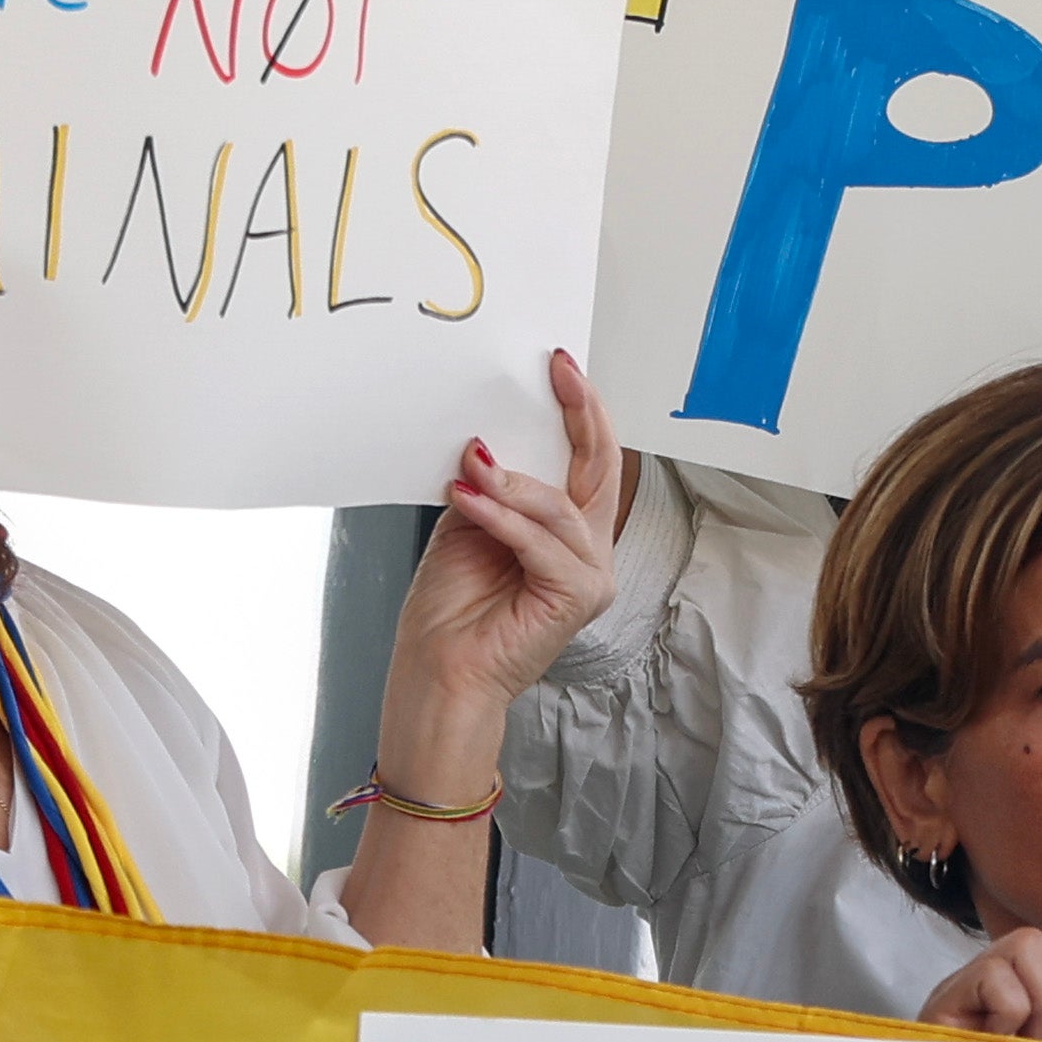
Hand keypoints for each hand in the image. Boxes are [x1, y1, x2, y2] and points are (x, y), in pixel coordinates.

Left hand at [394, 350, 619, 709]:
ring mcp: (588, 575)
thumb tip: (488, 441)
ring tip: (470, 469)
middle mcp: (586, 550)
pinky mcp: (577, 596)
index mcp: (563, 531)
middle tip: (556, 376)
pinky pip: (543, 543)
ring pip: (563, 507)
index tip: (558, 368)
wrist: (440, 673)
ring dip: (512, 483)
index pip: (585, 460)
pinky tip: (470, 500)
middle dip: (581, 416)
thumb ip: (492, 485)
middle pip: (600, 469)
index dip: (579, 411)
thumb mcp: (468, 523)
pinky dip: (503, 518)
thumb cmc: (451, 613)